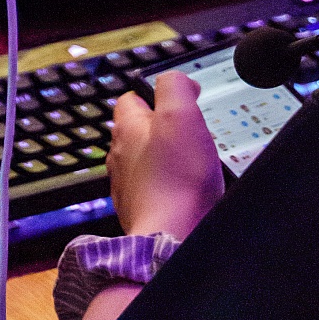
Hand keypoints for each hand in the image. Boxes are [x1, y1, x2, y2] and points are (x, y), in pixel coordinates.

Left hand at [107, 70, 223, 241]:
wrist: (171, 239)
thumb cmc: (176, 181)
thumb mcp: (181, 115)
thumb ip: (175, 86)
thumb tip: (177, 80)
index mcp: (127, 129)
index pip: (132, 98)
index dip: (157, 94)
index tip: (181, 99)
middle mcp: (121, 157)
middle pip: (141, 133)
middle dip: (167, 131)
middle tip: (194, 135)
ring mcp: (129, 187)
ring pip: (149, 164)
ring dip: (171, 163)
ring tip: (197, 167)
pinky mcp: (142, 212)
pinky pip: (158, 193)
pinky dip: (174, 191)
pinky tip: (192, 196)